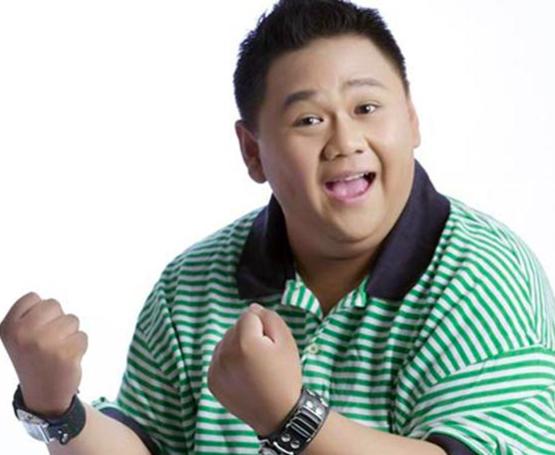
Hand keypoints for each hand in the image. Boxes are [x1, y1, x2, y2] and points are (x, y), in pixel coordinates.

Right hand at [0, 292, 87, 416]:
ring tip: (57, 350)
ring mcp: (45, 344)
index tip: (36, 330)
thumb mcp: (17, 337)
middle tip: (49, 341)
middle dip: (57, 320)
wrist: (43, 395)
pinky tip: (67, 359)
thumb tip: (46, 301)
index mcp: (9, 327)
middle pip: (54, 305)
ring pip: (71, 320)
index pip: (33, 298)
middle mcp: (24, 334)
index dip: (41, 312)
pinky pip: (83, 336)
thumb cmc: (34, 360)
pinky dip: (79, 346)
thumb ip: (27, 316)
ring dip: (70, 334)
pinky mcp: (65, 353)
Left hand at [207, 303, 302, 435]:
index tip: (271, 344)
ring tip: (253, 365)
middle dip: (249, 334)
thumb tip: (253, 308)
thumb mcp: (286, 341)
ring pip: (225, 341)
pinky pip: (219, 358)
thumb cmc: (285, 375)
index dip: (264, 326)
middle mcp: (224, 353)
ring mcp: (215, 368)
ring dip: (237, 346)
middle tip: (264, 356)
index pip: (249, 315)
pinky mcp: (211, 380)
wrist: (278, 413)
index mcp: (244, 342)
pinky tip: (243, 374)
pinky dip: (229, 361)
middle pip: (235, 327)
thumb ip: (269, 317)